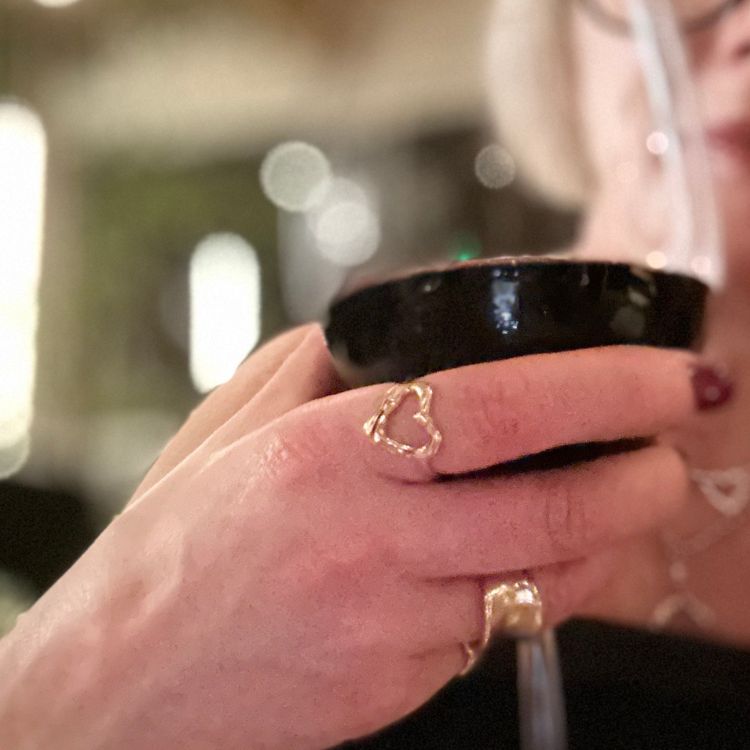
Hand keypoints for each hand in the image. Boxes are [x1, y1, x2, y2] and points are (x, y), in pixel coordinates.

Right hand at [0, 326, 697, 749]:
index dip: (602, 387)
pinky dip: (545, 586)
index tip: (669, 375)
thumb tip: (381, 330)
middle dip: (641, 474)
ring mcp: (391, 624)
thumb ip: (308, 367)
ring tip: (626, 494)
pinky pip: (503, 629)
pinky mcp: (402, 684)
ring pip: (546, 579)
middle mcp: (367, 541)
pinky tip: (544, 556)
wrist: (118, 688)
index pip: (497, 407)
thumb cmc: (167, 554)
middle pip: (552, 507)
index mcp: (321, 456)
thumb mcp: (224, 432)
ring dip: (609, 535)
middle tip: (671, 443)